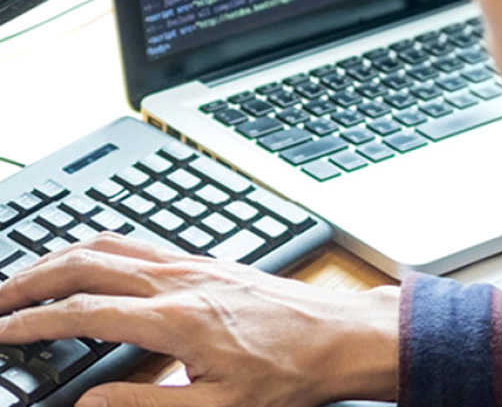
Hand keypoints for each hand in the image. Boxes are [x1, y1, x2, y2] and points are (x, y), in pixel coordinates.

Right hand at [0, 233, 399, 406]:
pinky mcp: (205, 261)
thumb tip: (88, 403)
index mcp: (177, 317)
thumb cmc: (287, 374)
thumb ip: (145, 405)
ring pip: (113, 243)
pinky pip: (140, 244)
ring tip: (32, 276)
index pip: (84, 312)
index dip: (33, 322)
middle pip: (88, 261)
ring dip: (65, 255)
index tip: (1, 331)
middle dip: (33, 277)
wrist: (336, 334)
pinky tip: (95, 263)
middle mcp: (180, 278)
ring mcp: (193, 263)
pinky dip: (102, 249)